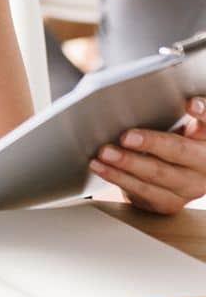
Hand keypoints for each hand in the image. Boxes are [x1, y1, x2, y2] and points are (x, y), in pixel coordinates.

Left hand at [89, 97, 205, 213]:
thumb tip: (139, 93)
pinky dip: (116, 176)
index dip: (203, 112)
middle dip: (151, 143)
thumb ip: (169, 111)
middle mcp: (204, 165)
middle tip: (126, 136)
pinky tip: (100, 166)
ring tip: (105, 152)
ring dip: (126, 162)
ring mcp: (189, 187)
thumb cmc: (170, 137)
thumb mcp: (176, 123)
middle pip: (180, 151)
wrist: (173, 175)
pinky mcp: (169, 202)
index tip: (190, 105)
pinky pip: (141, 190)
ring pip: (157, 174)